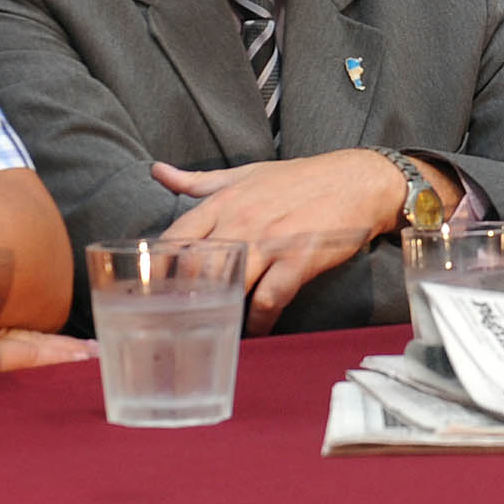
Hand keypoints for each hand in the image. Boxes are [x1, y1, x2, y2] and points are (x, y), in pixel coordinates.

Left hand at [154, 151, 403, 330]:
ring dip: (218, 312)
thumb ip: (197, 181)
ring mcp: (269, 242)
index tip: (147, 291)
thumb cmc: (297, 180)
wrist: (355, 181)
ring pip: (228, 285)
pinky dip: (258, 322)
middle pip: (195, 268)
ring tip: (209, 332)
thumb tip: (157, 171)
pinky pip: (268, 301)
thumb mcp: (243, 174)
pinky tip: (253, 331)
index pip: (175, 238)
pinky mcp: (297, 261)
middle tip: (176, 322)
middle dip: (182, 298)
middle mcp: (240, 222)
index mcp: (223, 203)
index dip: (156, 268)